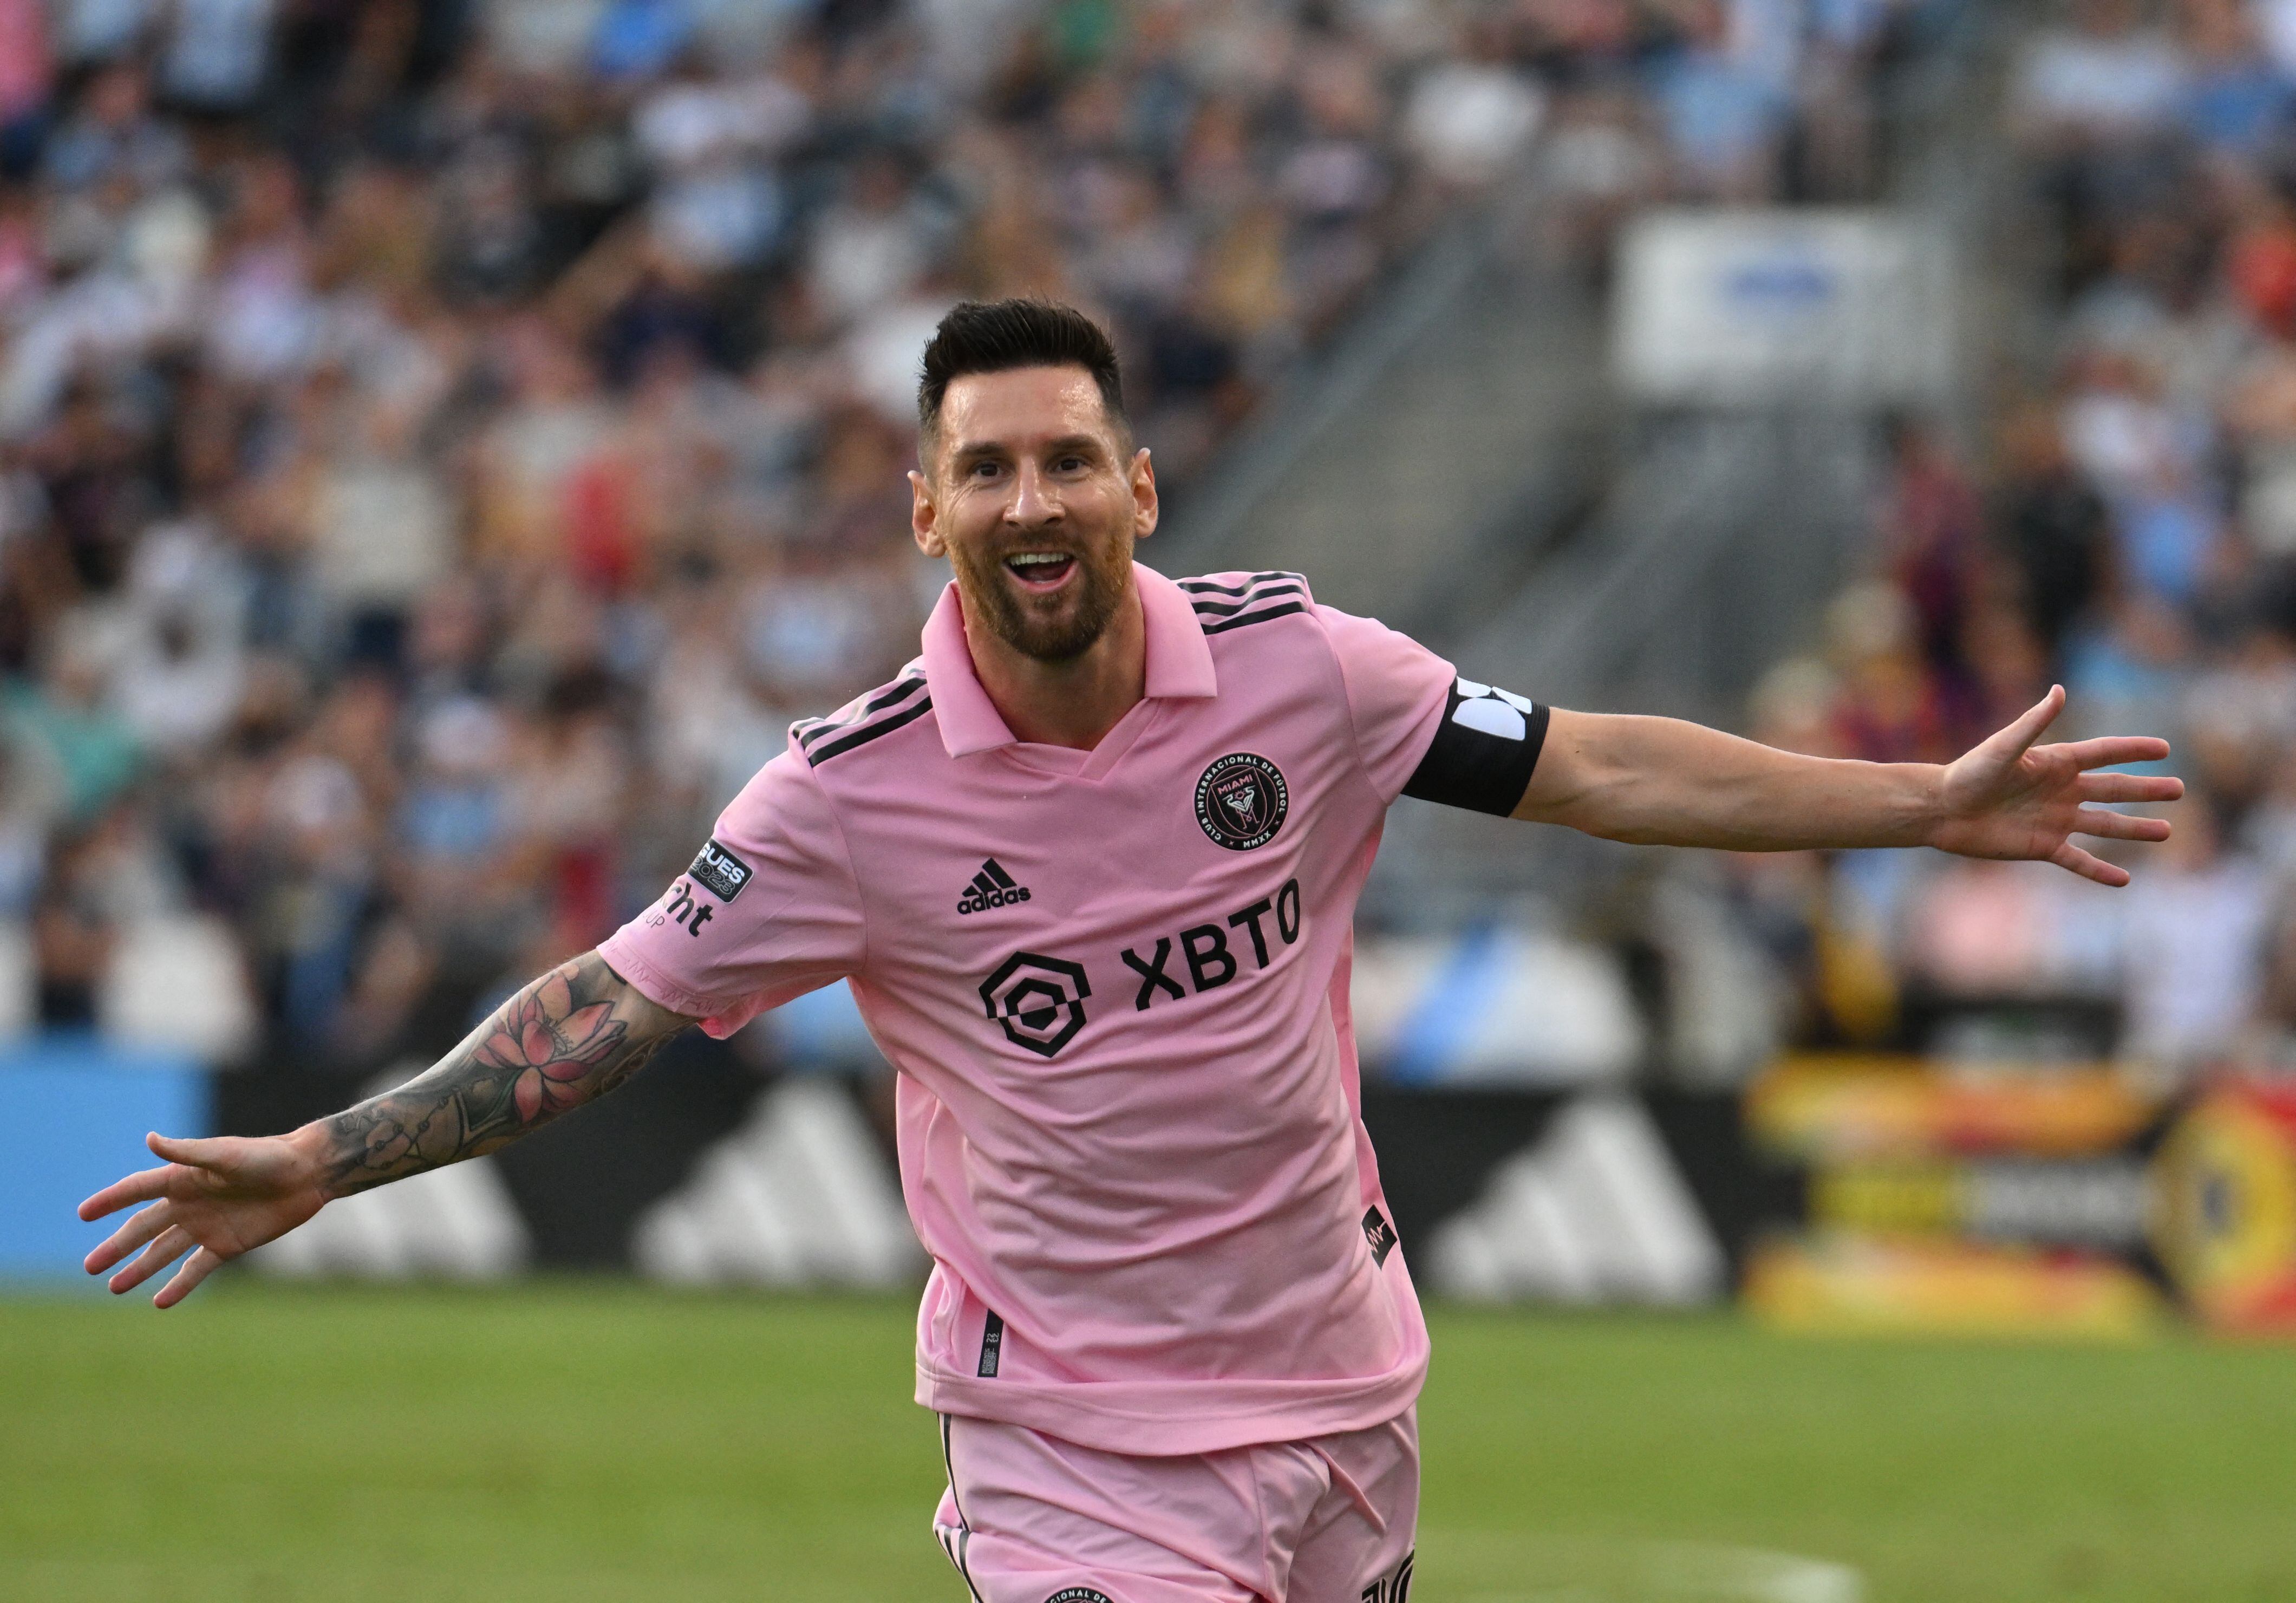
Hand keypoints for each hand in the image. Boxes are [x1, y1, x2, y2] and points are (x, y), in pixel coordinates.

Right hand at [78, 1130, 329, 1307]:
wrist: (307, 1174)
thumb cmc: (267, 1157)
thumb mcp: (225, 1155)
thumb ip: (187, 1152)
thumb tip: (149, 1139)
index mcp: (184, 1178)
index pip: (137, 1190)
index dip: (110, 1201)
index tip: (83, 1213)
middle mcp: (189, 1203)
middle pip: (144, 1228)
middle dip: (117, 1247)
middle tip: (89, 1266)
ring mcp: (206, 1226)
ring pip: (164, 1252)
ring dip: (140, 1270)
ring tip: (114, 1287)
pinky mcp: (227, 1245)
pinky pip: (196, 1269)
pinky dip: (179, 1286)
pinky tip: (159, 1302)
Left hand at [1929, 685, 2182, 885]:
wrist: (1941, 809)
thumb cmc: (1969, 772)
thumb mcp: (2004, 746)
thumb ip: (2034, 723)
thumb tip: (2060, 690)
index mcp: (2055, 762)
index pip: (2104, 753)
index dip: (2133, 750)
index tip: (2165, 749)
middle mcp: (2061, 790)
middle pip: (2113, 789)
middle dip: (2146, 790)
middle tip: (2179, 789)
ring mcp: (2054, 819)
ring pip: (2104, 825)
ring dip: (2134, 829)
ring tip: (2166, 831)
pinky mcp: (2041, 845)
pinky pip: (2077, 860)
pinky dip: (2099, 871)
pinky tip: (2124, 879)